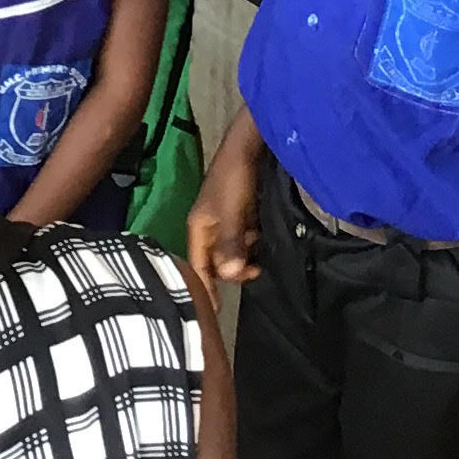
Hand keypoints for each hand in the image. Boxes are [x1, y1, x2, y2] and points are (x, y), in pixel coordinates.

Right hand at [183, 145, 261, 285]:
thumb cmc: (234, 179)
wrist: (249, 146)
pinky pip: (243, 241)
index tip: (216, 312)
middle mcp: (208, 228)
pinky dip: (252, 245)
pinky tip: (261, 239)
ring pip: (232, 252)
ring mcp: (224, 222)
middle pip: (216, 262)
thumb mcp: (232, 213)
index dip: (204, 288)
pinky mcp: (240, 217)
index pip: (197, 266)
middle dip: (233, 270)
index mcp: (198, 228)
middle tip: (254, 269)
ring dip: (245, 257)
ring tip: (259, 252)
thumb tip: (231, 275)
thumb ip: (230, 243)